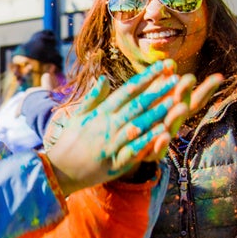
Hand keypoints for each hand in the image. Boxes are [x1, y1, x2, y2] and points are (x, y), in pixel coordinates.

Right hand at [44, 61, 214, 194]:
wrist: (58, 171)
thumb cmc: (69, 142)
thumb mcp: (78, 116)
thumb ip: (93, 98)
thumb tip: (103, 79)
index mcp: (101, 112)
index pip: (127, 90)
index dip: (146, 77)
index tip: (162, 66)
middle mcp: (107, 125)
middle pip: (136, 105)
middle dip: (158, 91)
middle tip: (177, 79)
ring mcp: (111, 143)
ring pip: (138, 125)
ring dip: (159, 113)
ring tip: (177, 102)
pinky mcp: (114, 162)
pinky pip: (134, 149)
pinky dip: (148, 140)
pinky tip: (164, 133)